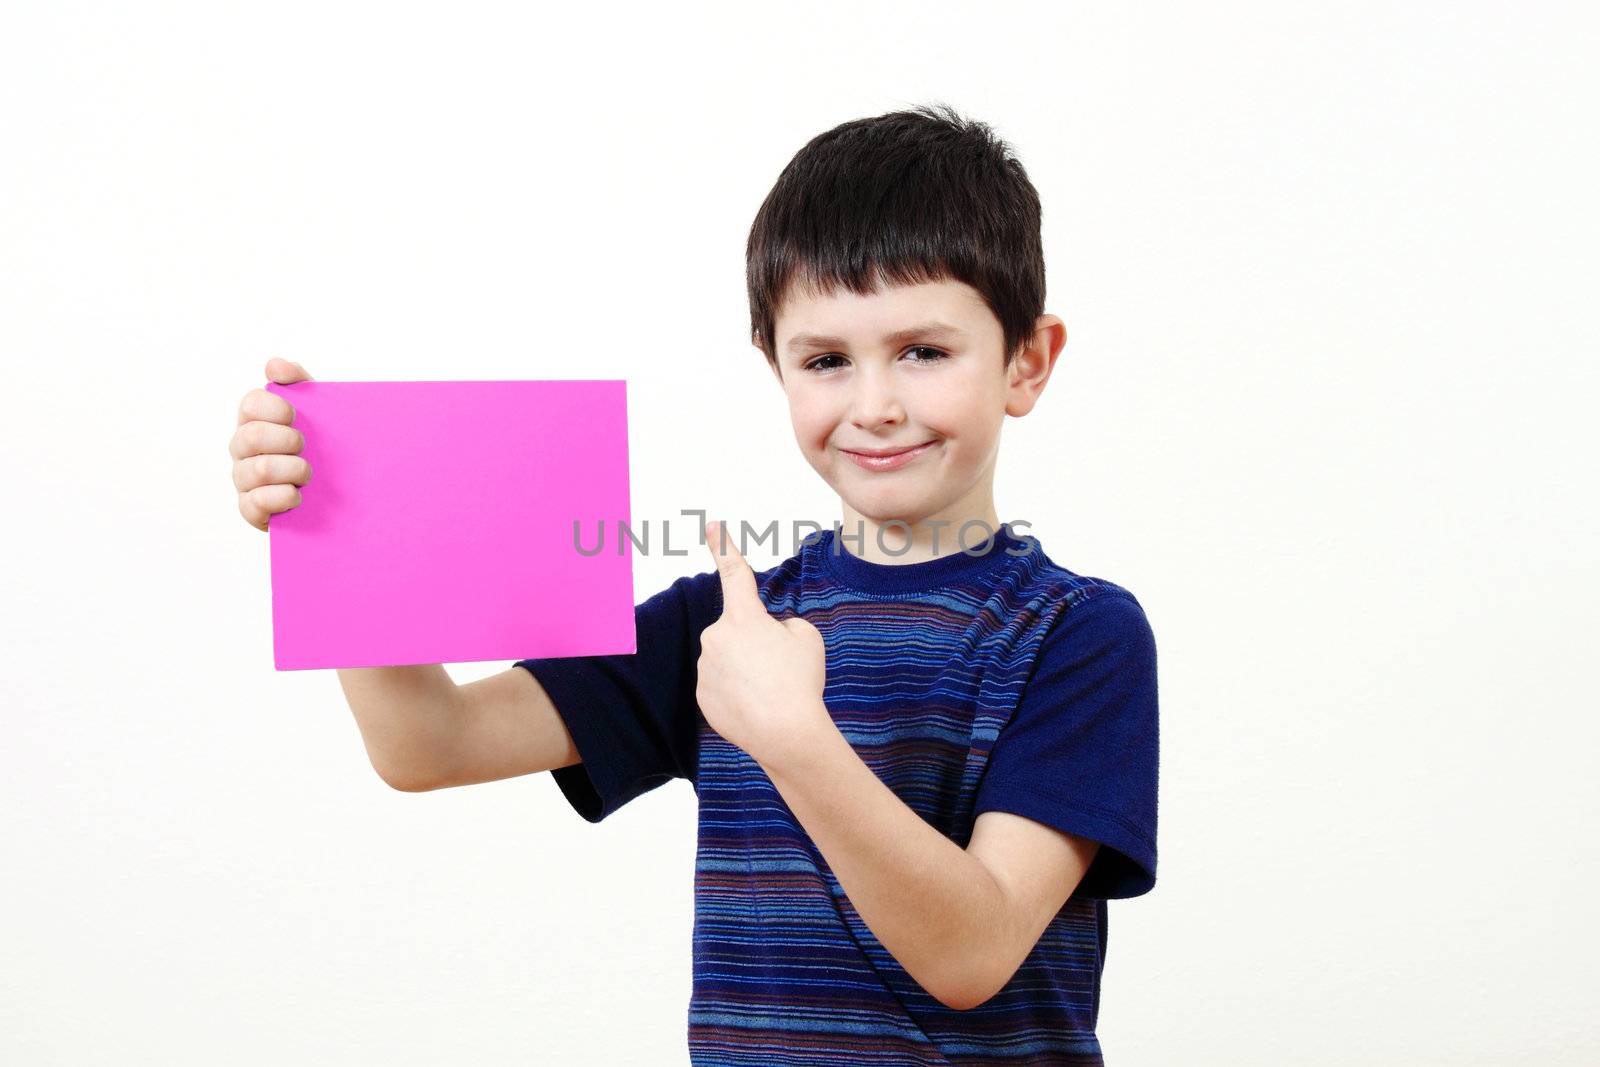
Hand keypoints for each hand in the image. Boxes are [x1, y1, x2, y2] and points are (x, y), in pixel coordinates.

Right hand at [230, 358, 314, 531]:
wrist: (333, 499)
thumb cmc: (318, 449)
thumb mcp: (316, 413)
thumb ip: (299, 383)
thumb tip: (275, 365)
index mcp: (255, 420)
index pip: (250, 403)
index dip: (276, 407)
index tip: (296, 416)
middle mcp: (242, 449)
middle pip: (252, 435)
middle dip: (287, 440)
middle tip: (305, 447)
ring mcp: (243, 479)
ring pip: (258, 469)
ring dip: (293, 470)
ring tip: (308, 475)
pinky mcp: (250, 509)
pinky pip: (257, 502)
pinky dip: (284, 497)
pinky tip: (299, 496)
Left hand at [697, 519, 832, 771]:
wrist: (786, 733)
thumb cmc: (800, 682)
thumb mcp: (807, 638)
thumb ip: (784, 625)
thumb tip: (768, 633)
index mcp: (743, 616)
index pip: (734, 573)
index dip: (723, 545)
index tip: (712, 525)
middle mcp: (716, 636)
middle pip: (740, 632)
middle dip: (757, 644)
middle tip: (780, 669)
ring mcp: (706, 668)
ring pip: (731, 660)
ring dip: (749, 670)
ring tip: (771, 691)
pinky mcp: (703, 696)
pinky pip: (724, 686)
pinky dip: (740, 694)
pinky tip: (757, 707)